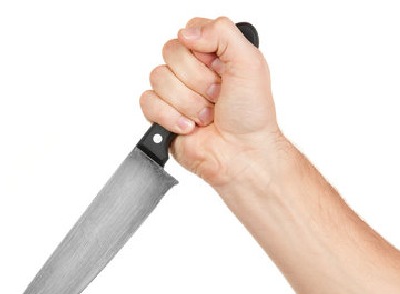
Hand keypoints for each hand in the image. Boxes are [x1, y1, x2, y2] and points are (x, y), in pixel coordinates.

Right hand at [140, 17, 281, 187]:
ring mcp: (176, 93)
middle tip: (217, 96)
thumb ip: (222, 32)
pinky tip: (190, 127)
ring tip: (206, 116)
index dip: (201, 51)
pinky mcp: (162, 115)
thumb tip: (186, 33)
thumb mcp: (250, 62)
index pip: (188, 32)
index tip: (219, 69)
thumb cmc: (251, 115)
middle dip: (197, 80)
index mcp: (214, 54)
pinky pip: (148, 102)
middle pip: (170, 53)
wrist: (242, 154)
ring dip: (187, 102)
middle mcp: (193, 71)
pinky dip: (170, 117)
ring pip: (158, 78)